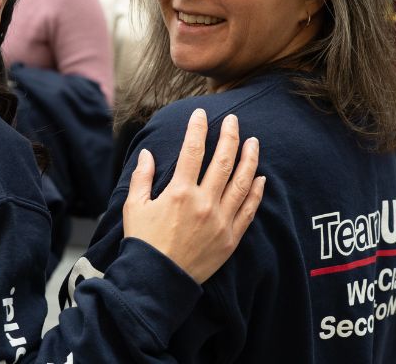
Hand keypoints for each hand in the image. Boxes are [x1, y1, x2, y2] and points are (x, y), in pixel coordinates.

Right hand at [123, 108, 265, 283]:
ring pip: (241, 182)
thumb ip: (142, 177)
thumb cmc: (143, 243)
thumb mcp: (134, 207)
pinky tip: (260, 178)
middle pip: (223, 161)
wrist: (158, 281)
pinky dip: (256, 192)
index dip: (198, 128)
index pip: (193, 150)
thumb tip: (147, 154)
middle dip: (230, 136)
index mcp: (179, 192)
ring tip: (254, 141)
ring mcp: (220, 220)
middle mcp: (204, 202)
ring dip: (249, 159)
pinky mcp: (230, 238)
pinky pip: (249, 210)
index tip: (201, 113)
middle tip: (234, 120)